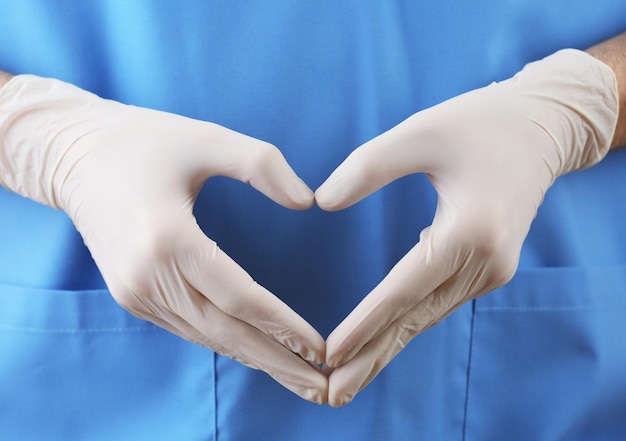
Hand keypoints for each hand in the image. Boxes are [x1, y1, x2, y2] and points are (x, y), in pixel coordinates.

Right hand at [0, 76, 326, 402]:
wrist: (73, 156)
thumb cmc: (142, 142)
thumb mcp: (206, 138)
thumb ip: (262, 165)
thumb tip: (307, 203)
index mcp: (167, 238)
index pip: (240, 297)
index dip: (284, 326)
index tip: (321, 347)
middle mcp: (148, 277)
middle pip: (226, 333)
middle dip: (277, 362)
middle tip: (322, 388)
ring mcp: (135, 293)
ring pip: (207, 337)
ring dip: (255, 359)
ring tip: (297, 378)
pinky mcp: (132, 296)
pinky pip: (189, 328)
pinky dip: (226, 343)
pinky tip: (254, 351)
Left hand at [316, 49, 618, 406]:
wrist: (541, 128)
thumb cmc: (481, 123)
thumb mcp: (420, 132)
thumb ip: (368, 167)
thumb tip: (322, 203)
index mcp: (470, 230)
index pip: (404, 289)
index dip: (365, 322)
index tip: (329, 352)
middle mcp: (485, 262)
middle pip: (417, 318)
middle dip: (372, 356)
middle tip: (331, 392)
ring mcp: (491, 270)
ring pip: (427, 316)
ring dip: (388, 346)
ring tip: (349, 378)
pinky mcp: (488, 267)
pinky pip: (438, 302)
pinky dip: (406, 323)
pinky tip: (382, 341)